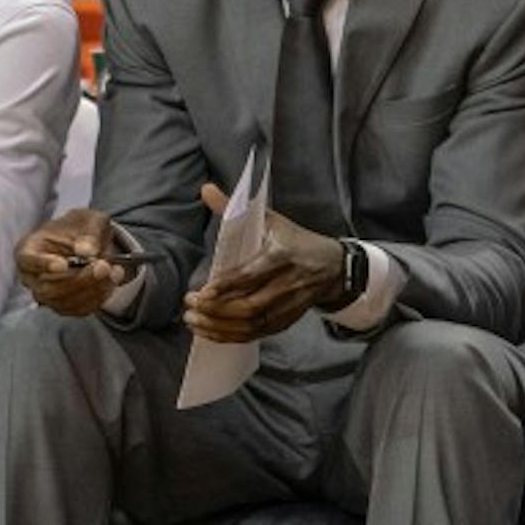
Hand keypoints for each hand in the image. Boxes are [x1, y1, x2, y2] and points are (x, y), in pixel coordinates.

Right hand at [17, 208, 130, 316]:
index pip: (27, 260)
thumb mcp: (90, 220)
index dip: (42, 264)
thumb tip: (86, 251)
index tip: (63, 264)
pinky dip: (99, 297)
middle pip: (47, 288)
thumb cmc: (81, 228)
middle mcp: (31, 276)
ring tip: (113, 271)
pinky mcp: (62, 306)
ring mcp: (45, 295)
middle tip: (103, 266)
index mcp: (28, 249)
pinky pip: (78, 310)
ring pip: (64, 302)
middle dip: (79, 280)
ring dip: (93, 290)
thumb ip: (89, 233)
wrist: (89, 244)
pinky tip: (111, 281)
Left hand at [181, 182, 347, 343]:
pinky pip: (258, 334)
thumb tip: (205, 189)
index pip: (252, 275)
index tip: (202, 291)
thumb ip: (233, 208)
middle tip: (190, 305)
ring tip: (193, 320)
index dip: (227, 286)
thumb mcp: (269, 219)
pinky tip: (210, 332)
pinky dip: (232, 336)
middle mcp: (287, 284)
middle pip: (251, 306)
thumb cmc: (295, 240)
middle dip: (217, 309)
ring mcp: (289, 306)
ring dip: (220, 326)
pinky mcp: (288, 321)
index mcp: (282, 256)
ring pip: (253, 324)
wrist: (334, 266)